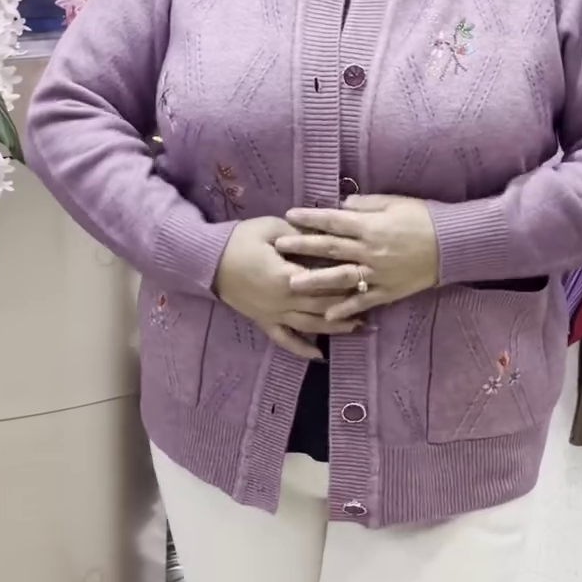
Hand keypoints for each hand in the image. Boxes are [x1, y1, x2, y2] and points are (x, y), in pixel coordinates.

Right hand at [214, 217, 362, 359]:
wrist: (207, 260)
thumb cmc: (239, 240)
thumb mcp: (271, 227)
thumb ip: (300, 232)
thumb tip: (325, 231)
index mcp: (288, 276)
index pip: (326, 280)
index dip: (349, 280)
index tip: (369, 277)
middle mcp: (284, 300)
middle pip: (323, 306)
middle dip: (350, 306)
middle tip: (374, 303)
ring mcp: (274, 314)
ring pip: (310, 326)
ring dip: (336, 328)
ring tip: (360, 327)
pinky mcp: (263, 321)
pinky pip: (285, 340)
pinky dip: (302, 349)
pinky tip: (320, 354)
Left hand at [275, 196, 438, 320]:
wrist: (453, 244)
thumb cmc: (424, 218)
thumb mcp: (395, 202)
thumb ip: (366, 204)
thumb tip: (342, 205)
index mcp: (370, 226)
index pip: (333, 221)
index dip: (310, 218)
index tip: (289, 216)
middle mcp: (370, 250)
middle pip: (330, 249)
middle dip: (302, 247)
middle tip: (278, 247)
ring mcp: (378, 273)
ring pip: (341, 277)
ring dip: (315, 281)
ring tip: (292, 283)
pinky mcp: (388, 290)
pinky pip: (364, 301)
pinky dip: (346, 308)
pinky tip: (328, 315)